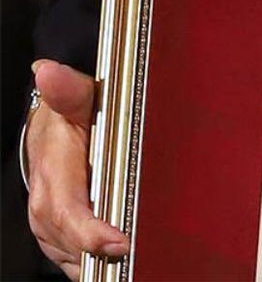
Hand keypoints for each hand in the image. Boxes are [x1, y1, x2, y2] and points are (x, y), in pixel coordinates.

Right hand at [25, 60, 127, 279]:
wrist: (50, 130)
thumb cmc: (71, 113)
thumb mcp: (76, 96)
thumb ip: (68, 89)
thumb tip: (47, 71)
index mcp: (53, 176)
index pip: (68, 213)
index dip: (92, 233)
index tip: (121, 242)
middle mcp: (47, 209)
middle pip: (74, 244)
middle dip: (103, 255)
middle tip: (141, 256)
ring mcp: (51, 227)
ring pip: (74, 257)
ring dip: (100, 263)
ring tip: (137, 263)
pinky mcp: (60, 236)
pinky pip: (75, 258)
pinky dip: (95, 263)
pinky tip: (120, 263)